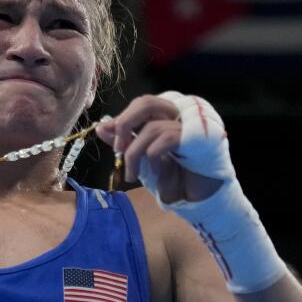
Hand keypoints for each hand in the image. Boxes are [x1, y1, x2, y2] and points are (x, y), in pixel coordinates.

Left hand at [96, 94, 223, 203]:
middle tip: (118, 149)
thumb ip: (125, 141)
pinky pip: (166, 138)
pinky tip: (153, 173)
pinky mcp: (199, 139)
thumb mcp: (142, 158)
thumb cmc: (173, 177)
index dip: (122, 118)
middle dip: (125, 124)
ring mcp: (192, 126)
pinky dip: (152, 156)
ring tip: (132, 174)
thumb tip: (101, 127)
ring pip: (151, 127)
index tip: (110, 137)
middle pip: (146, 102)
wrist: (200, 199)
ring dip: (135, 153)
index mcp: (167, 116)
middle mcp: (181, 115)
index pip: (141, 104)